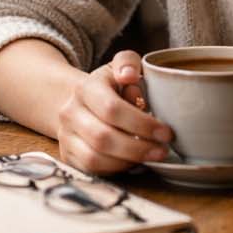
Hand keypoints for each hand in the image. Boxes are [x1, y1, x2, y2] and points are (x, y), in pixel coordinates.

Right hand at [55, 50, 173, 175]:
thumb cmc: (111, 86)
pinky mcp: (68, 156)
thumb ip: (128, 63)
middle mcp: (70, 113)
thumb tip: (129, 76)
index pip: (112, 109)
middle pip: (103, 137)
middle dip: (138, 148)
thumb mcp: (121, 66)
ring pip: (95, 158)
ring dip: (128, 161)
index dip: (141, 124)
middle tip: (163, 150)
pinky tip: (133, 162)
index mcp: (85, 88)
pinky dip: (116, 169)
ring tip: (151, 156)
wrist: (81, 103)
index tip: (166, 132)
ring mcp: (66, 136)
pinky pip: (91, 170)